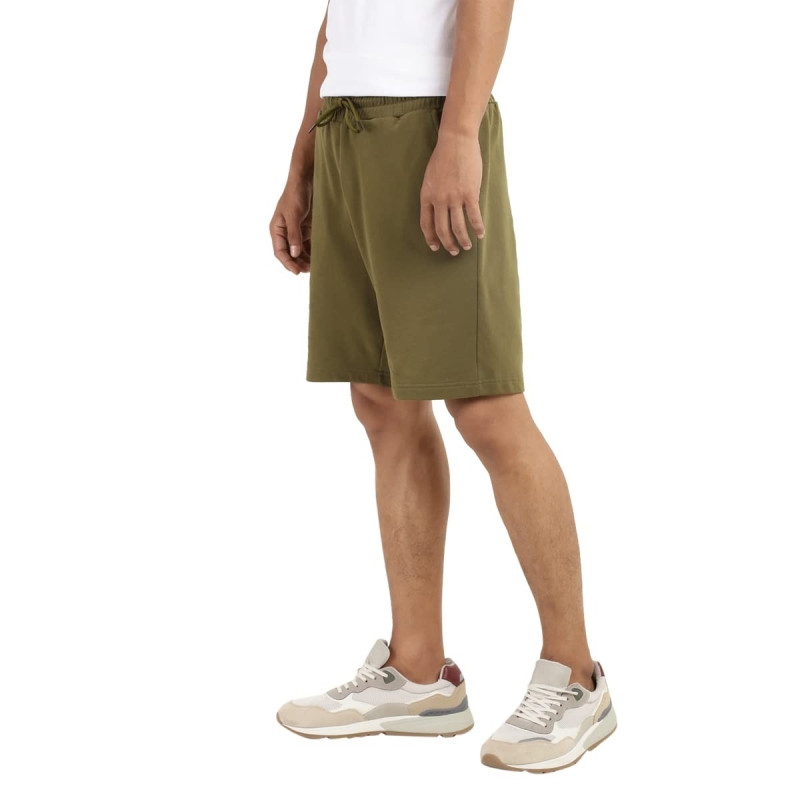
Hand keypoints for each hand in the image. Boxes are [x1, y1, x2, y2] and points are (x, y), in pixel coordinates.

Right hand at [270, 178, 312, 274]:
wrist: (306, 180)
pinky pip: (308, 244)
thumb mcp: (293, 215)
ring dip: (306, 259)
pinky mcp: (306, 229)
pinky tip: (319, 256)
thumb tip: (294, 254)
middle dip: (298, 263)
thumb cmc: (295, 195)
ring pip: (299, 251)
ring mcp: (296, 231)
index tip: (297, 272)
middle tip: (309, 270)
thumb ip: (294, 235)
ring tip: (315, 265)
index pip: (280, 251)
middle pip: (290, 254)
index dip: (288, 263)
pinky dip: (312, 251)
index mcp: (277, 229)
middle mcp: (285, 232)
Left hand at [420, 132, 485, 255]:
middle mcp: (439, 199)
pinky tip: (480, 234)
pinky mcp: (470, 193)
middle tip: (453, 251)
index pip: (426, 224)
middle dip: (448, 244)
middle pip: (442, 229)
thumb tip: (437, 209)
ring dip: (463, 240)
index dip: (431, 238)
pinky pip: (474, 216)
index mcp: (426, 196)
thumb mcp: (430, 177)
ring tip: (467, 247)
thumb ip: (432, 194)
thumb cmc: (443, 156)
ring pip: (458, 227)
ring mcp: (454, 197)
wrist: (456, 141)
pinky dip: (478, 228)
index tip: (435, 247)